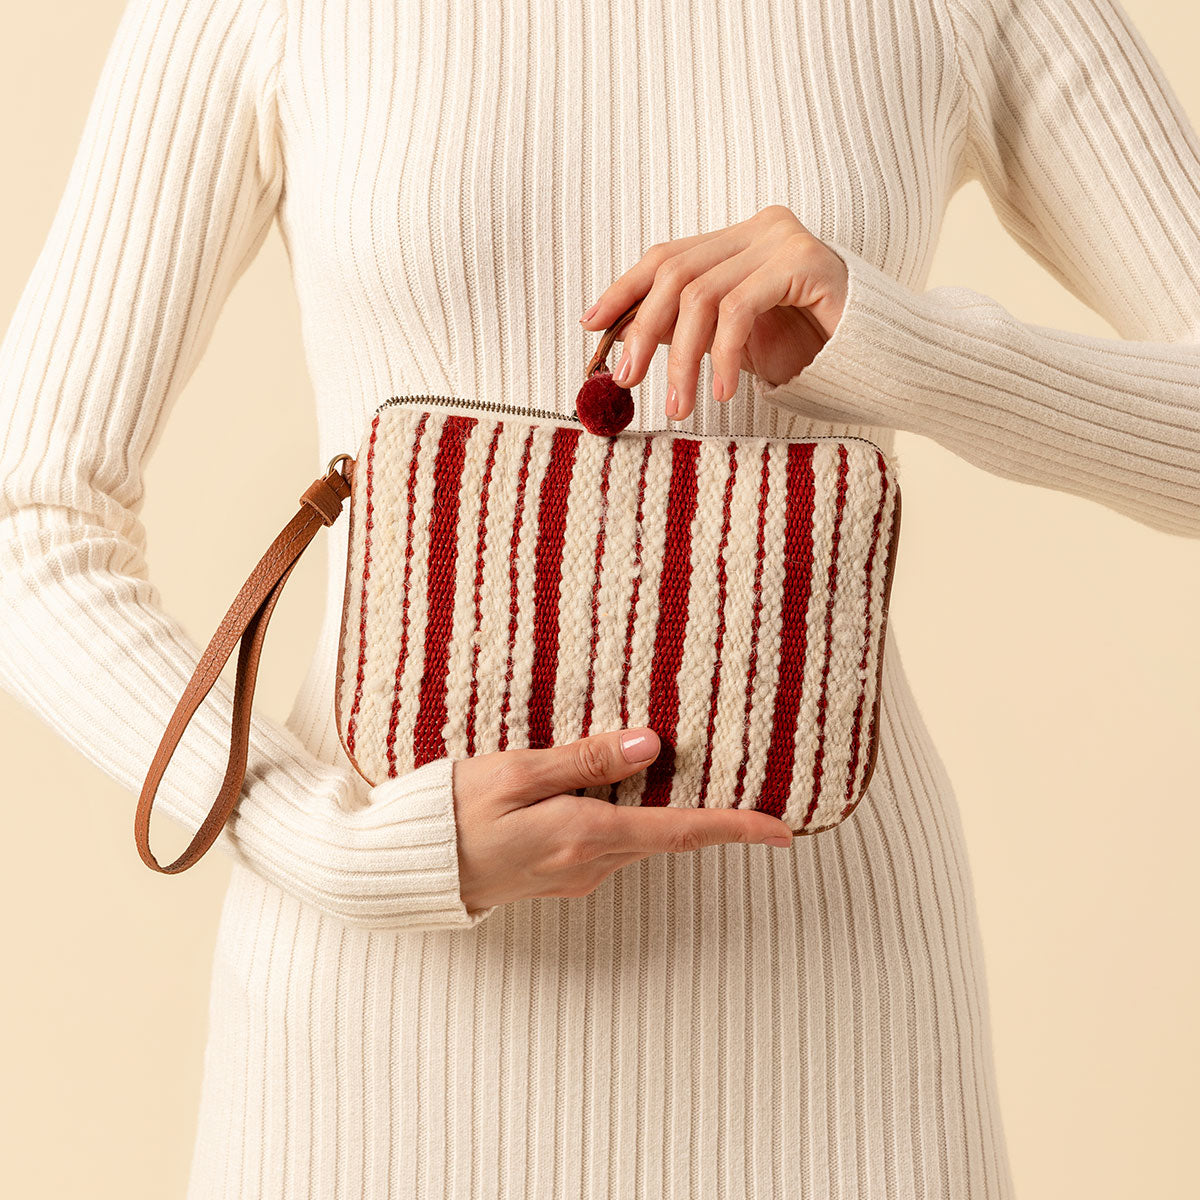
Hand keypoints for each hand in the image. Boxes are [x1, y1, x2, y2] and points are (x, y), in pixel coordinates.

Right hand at [450, 726, 795, 911]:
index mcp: (586, 835)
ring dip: (660, 811)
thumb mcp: (515, 772)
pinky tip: (611, 788)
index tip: (784, 831)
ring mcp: (575, 875)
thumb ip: (584, 760)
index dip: (736, 829)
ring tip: (668, 768)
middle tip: (741, 779)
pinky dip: (625, 818)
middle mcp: (590, 863)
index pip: (681, 832)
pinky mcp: (559, 875)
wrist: (410, 869)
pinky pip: (609, 843)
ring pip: (638, 837)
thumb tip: (649, 745)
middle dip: (706, 813)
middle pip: (666, 834)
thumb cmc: (452, 813)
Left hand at [579, 205, 848, 420]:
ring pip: (702, 295)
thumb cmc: (810, 353)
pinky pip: (741, 309)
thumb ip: (689, 329)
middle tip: (626, 380)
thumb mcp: (735, 342)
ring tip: (678, 405)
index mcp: (738, 241)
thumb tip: (625, 344)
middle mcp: (758, 229)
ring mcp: (783, 240)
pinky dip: (723, 355)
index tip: (590, 326)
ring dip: (681, 357)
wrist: (885, 360)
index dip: (623, 289)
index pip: (666, 257)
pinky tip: (724, 392)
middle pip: (675, 273)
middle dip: (642, 331)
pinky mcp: (806, 262)